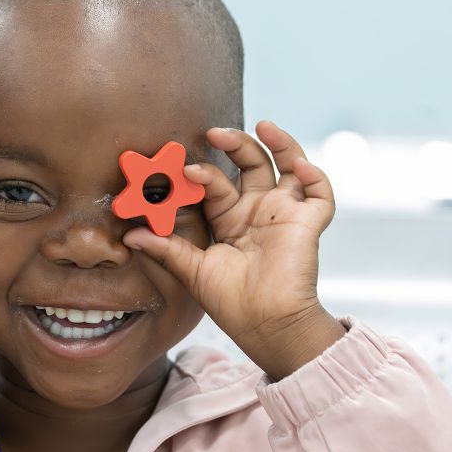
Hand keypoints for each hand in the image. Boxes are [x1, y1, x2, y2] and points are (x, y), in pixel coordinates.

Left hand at [123, 121, 344, 379]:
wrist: (263, 325)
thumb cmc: (230, 302)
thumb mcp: (192, 270)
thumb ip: (165, 248)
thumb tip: (131, 235)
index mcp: (230, 219)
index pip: (216, 184)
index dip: (201, 175)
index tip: (184, 171)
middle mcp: (258, 210)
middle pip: (252, 164)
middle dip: (236, 145)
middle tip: (215, 133)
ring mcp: (285, 214)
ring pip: (289, 166)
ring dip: (280, 144)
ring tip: (263, 126)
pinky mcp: (308, 223)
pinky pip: (320, 194)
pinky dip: (315, 177)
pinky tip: (298, 167)